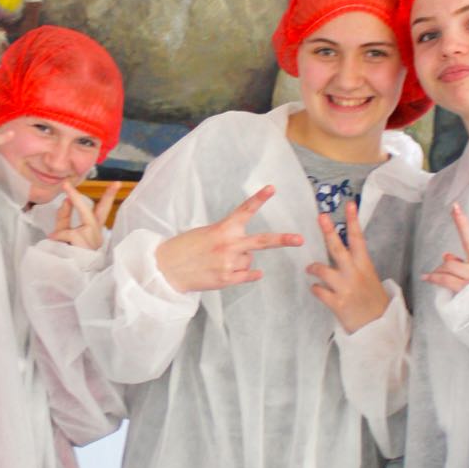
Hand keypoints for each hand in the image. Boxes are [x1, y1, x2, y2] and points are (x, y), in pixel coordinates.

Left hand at [50, 180, 121, 250]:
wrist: (66, 277)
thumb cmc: (65, 254)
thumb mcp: (62, 232)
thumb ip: (64, 216)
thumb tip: (66, 200)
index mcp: (92, 231)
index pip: (100, 212)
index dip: (106, 197)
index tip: (115, 184)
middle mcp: (96, 234)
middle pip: (103, 212)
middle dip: (109, 196)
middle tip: (116, 183)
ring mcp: (93, 239)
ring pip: (85, 216)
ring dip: (71, 209)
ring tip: (61, 206)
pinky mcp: (86, 244)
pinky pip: (71, 232)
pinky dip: (61, 235)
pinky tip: (55, 240)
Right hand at [155, 186, 303, 292]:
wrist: (168, 268)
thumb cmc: (187, 248)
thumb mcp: (207, 233)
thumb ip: (229, 238)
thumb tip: (250, 254)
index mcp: (223, 228)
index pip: (244, 211)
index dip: (259, 198)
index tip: (272, 188)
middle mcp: (229, 245)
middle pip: (262, 241)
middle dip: (283, 240)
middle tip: (300, 239)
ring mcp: (229, 263)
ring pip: (250, 261)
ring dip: (240, 261)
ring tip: (219, 261)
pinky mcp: (227, 279)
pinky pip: (248, 275)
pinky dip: (247, 274)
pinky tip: (234, 272)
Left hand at [306, 201, 390, 332]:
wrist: (379, 328)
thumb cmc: (373, 301)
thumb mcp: (370, 278)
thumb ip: (356, 265)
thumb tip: (342, 251)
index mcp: (365, 265)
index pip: (358, 238)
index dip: (353, 220)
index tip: (349, 204)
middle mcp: (355, 274)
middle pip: (338, 248)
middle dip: (328, 231)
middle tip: (321, 216)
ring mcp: (345, 288)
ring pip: (322, 270)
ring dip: (314, 268)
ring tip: (311, 268)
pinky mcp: (337, 303)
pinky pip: (318, 290)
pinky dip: (316, 288)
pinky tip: (317, 289)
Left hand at [423, 195, 468, 292]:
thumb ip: (468, 260)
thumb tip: (447, 255)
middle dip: (462, 223)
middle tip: (455, 207)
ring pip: (450, 264)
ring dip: (444, 269)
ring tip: (445, 271)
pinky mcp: (466, 290)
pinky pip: (443, 279)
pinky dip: (434, 277)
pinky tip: (426, 277)